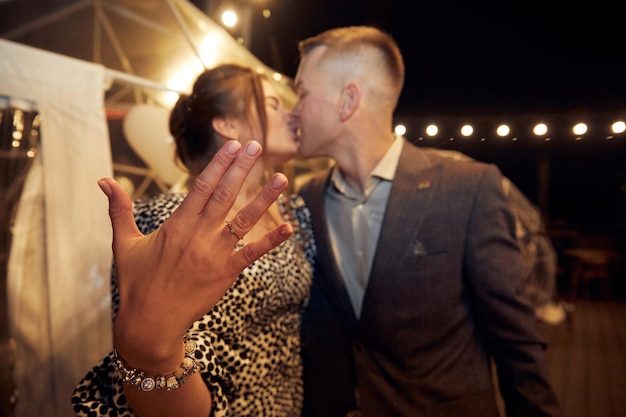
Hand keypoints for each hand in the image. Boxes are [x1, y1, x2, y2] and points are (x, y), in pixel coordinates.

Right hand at [97, 140, 292, 368]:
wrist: (150, 323)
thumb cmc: (136, 282)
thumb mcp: (125, 243)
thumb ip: (119, 209)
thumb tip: (103, 181)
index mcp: (177, 225)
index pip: (202, 186)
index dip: (219, 164)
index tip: (233, 145)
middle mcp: (198, 235)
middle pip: (225, 195)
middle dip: (242, 168)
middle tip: (257, 146)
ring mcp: (214, 254)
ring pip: (243, 219)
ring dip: (264, 198)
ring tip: (281, 178)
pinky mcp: (226, 273)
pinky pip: (251, 253)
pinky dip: (270, 241)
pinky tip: (288, 228)